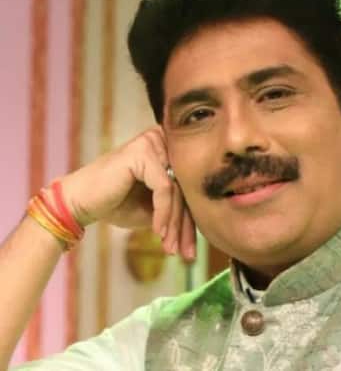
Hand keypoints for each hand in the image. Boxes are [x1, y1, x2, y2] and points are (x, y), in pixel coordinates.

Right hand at [58, 126, 194, 259]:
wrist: (79, 202)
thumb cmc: (116, 203)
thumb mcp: (154, 208)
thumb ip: (177, 207)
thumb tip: (207, 220)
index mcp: (168, 149)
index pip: (187, 188)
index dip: (190, 221)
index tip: (191, 249)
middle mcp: (162, 141)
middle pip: (184, 189)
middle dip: (185, 226)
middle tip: (186, 253)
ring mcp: (152, 144)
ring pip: (176, 191)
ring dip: (174, 224)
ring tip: (170, 248)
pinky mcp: (142, 153)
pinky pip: (164, 188)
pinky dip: (163, 213)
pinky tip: (158, 232)